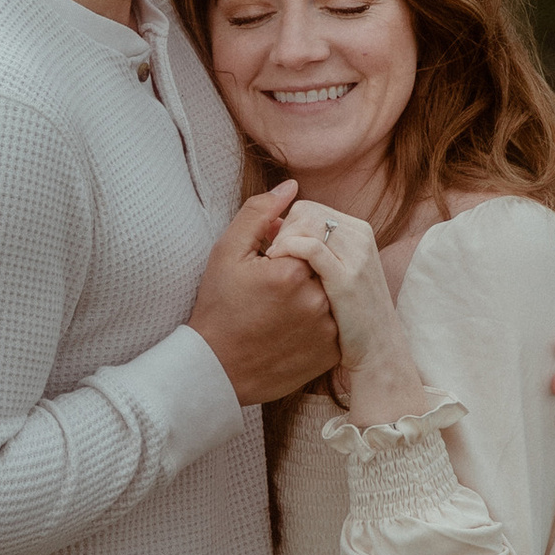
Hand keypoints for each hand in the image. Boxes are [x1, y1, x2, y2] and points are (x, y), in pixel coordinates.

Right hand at [188, 184, 338, 406]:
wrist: (216, 368)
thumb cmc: (218, 307)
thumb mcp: (228, 252)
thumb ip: (260, 212)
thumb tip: (292, 186)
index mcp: (293, 270)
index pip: (310, 239)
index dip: (288, 250)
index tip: (270, 268)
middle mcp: (317, 300)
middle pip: (324, 266)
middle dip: (303, 271)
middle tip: (274, 291)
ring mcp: (328, 329)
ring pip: (332, 294)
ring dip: (314, 295)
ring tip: (281, 311)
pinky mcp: (332, 352)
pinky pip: (337, 322)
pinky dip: (320, 321)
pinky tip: (292, 329)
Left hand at [266, 201, 393, 368]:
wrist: (378, 350)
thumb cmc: (350, 315)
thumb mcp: (341, 272)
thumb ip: (318, 245)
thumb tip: (280, 225)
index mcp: (356, 231)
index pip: (308, 208)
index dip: (283, 226)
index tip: (272, 251)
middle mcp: (359, 236)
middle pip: (305, 212)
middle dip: (280, 231)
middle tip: (269, 259)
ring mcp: (356, 255)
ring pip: (307, 224)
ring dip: (281, 240)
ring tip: (269, 265)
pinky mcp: (347, 278)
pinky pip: (311, 248)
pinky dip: (287, 250)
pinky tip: (274, 269)